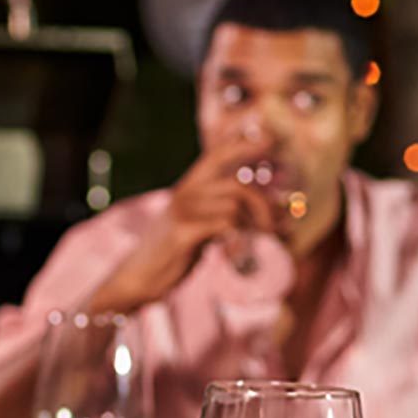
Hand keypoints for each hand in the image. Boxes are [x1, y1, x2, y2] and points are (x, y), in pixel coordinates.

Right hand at [85, 134, 275, 316]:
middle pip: (237, 185)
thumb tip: (268, 215)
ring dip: (257, 225)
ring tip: (265, 241)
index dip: (243, 146)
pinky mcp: (183, 232)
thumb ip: (223, 215)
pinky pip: (225, 224)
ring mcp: (182, 211)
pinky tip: (244, 249)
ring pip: (235, 205)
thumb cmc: (172, 253)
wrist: (138, 278)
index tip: (269, 139)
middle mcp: (185, 193)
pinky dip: (243, 236)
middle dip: (265, 206)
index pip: (217, 155)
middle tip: (279, 227)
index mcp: (188, 188)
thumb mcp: (197, 226)